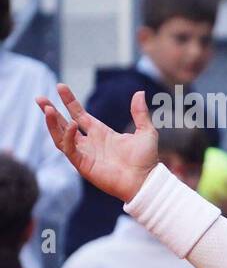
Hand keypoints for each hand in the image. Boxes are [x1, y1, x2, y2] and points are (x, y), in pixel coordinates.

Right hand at [37, 85, 157, 202]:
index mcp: (101, 133)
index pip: (79, 114)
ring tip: (47, 109)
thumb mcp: (146, 132)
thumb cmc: (146, 160)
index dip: (69, 101)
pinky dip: (68, 137)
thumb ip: (140, 113)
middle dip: (51, 111)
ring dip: (52, 123)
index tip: (60, 86)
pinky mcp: (83, 164)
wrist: (146, 180)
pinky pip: (69, 149)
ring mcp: (85, 154)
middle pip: (64, 124)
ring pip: (61, 136)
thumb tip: (139, 92)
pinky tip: (71, 125)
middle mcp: (90, 142)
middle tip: (39, 98)